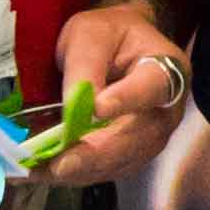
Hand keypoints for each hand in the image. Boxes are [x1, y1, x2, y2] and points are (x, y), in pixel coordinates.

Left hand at [45, 0, 192, 186]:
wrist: (119, 46)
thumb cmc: (108, 35)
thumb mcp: (90, 35)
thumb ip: (85, 67)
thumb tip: (75, 110)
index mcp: (167, 68)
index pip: (151, 87)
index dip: (127, 100)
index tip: (98, 108)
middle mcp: (168, 109)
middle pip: (138, 137)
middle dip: (96, 154)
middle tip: (61, 164)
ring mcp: (153, 136)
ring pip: (123, 161)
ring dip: (82, 170)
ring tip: (42, 172)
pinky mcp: (133, 154)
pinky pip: (109, 169)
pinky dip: (77, 174)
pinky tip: (45, 173)